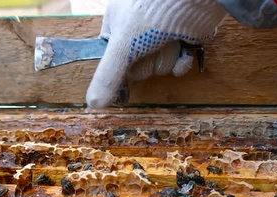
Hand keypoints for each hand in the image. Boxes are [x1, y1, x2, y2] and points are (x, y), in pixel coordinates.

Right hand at [86, 0, 227, 108]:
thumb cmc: (149, 13)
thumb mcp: (123, 46)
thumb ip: (108, 76)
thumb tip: (93, 103)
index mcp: (118, 23)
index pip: (112, 57)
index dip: (120, 64)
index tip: (126, 62)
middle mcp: (139, 30)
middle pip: (137, 67)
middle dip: (147, 61)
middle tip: (149, 45)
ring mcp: (162, 36)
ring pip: (159, 66)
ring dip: (166, 58)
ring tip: (169, 39)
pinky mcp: (183, 41)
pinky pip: (178, 65)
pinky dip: (182, 61)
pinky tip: (183, 48)